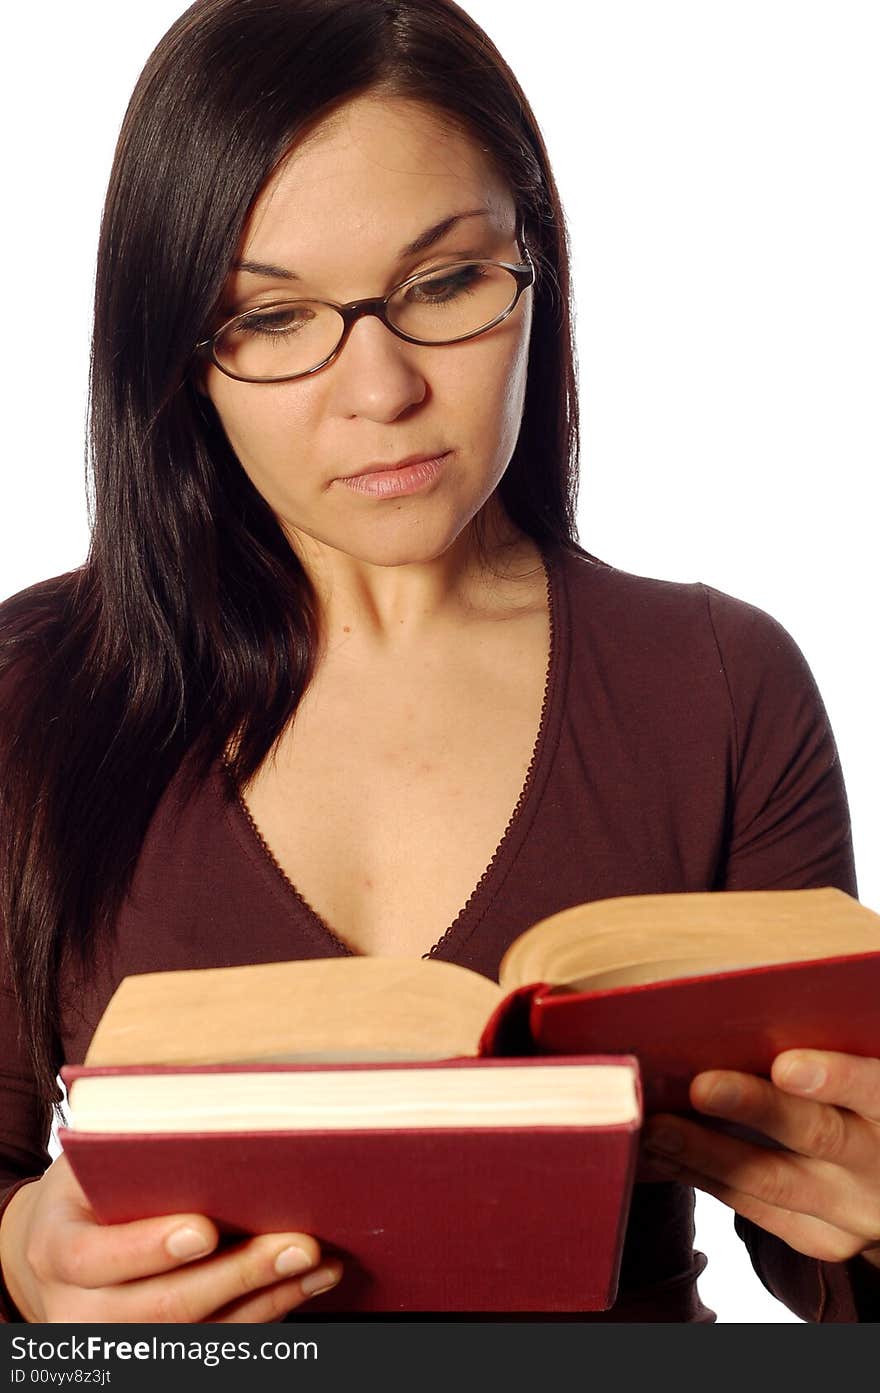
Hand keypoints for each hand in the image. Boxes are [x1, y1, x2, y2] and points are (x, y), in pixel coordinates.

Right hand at [0, 1154, 342, 1321]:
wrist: (58, 1252)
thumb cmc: (89, 1188)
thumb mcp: (94, 1161)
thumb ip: (134, 1153)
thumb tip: (218, 1121)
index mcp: (54, 1250)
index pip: (94, 1258)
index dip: (149, 1247)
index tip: (205, 1229)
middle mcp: (76, 1311)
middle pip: (159, 1309)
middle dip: (236, 1276)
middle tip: (297, 1245)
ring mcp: (115, 1343)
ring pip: (195, 1335)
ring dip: (267, 1299)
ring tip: (320, 1263)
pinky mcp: (152, 1355)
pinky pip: (214, 1344)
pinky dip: (267, 1314)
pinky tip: (307, 1284)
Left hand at [641, 1049, 879, 1268]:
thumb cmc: (858, 1103)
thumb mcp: (862, 1075)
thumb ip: (829, 1049)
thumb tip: (743, 1014)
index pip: (872, 1089)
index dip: (834, 1078)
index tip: (786, 1066)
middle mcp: (879, 1165)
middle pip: (817, 1135)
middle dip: (754, 1109)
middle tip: (700, 1087)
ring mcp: (851, 1211)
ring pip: (773, 1181)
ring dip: (704, 1152)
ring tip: (655, 1127)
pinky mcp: (820, 1238)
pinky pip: (753, 1208)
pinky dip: (700, 1179)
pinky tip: (656, 1157)